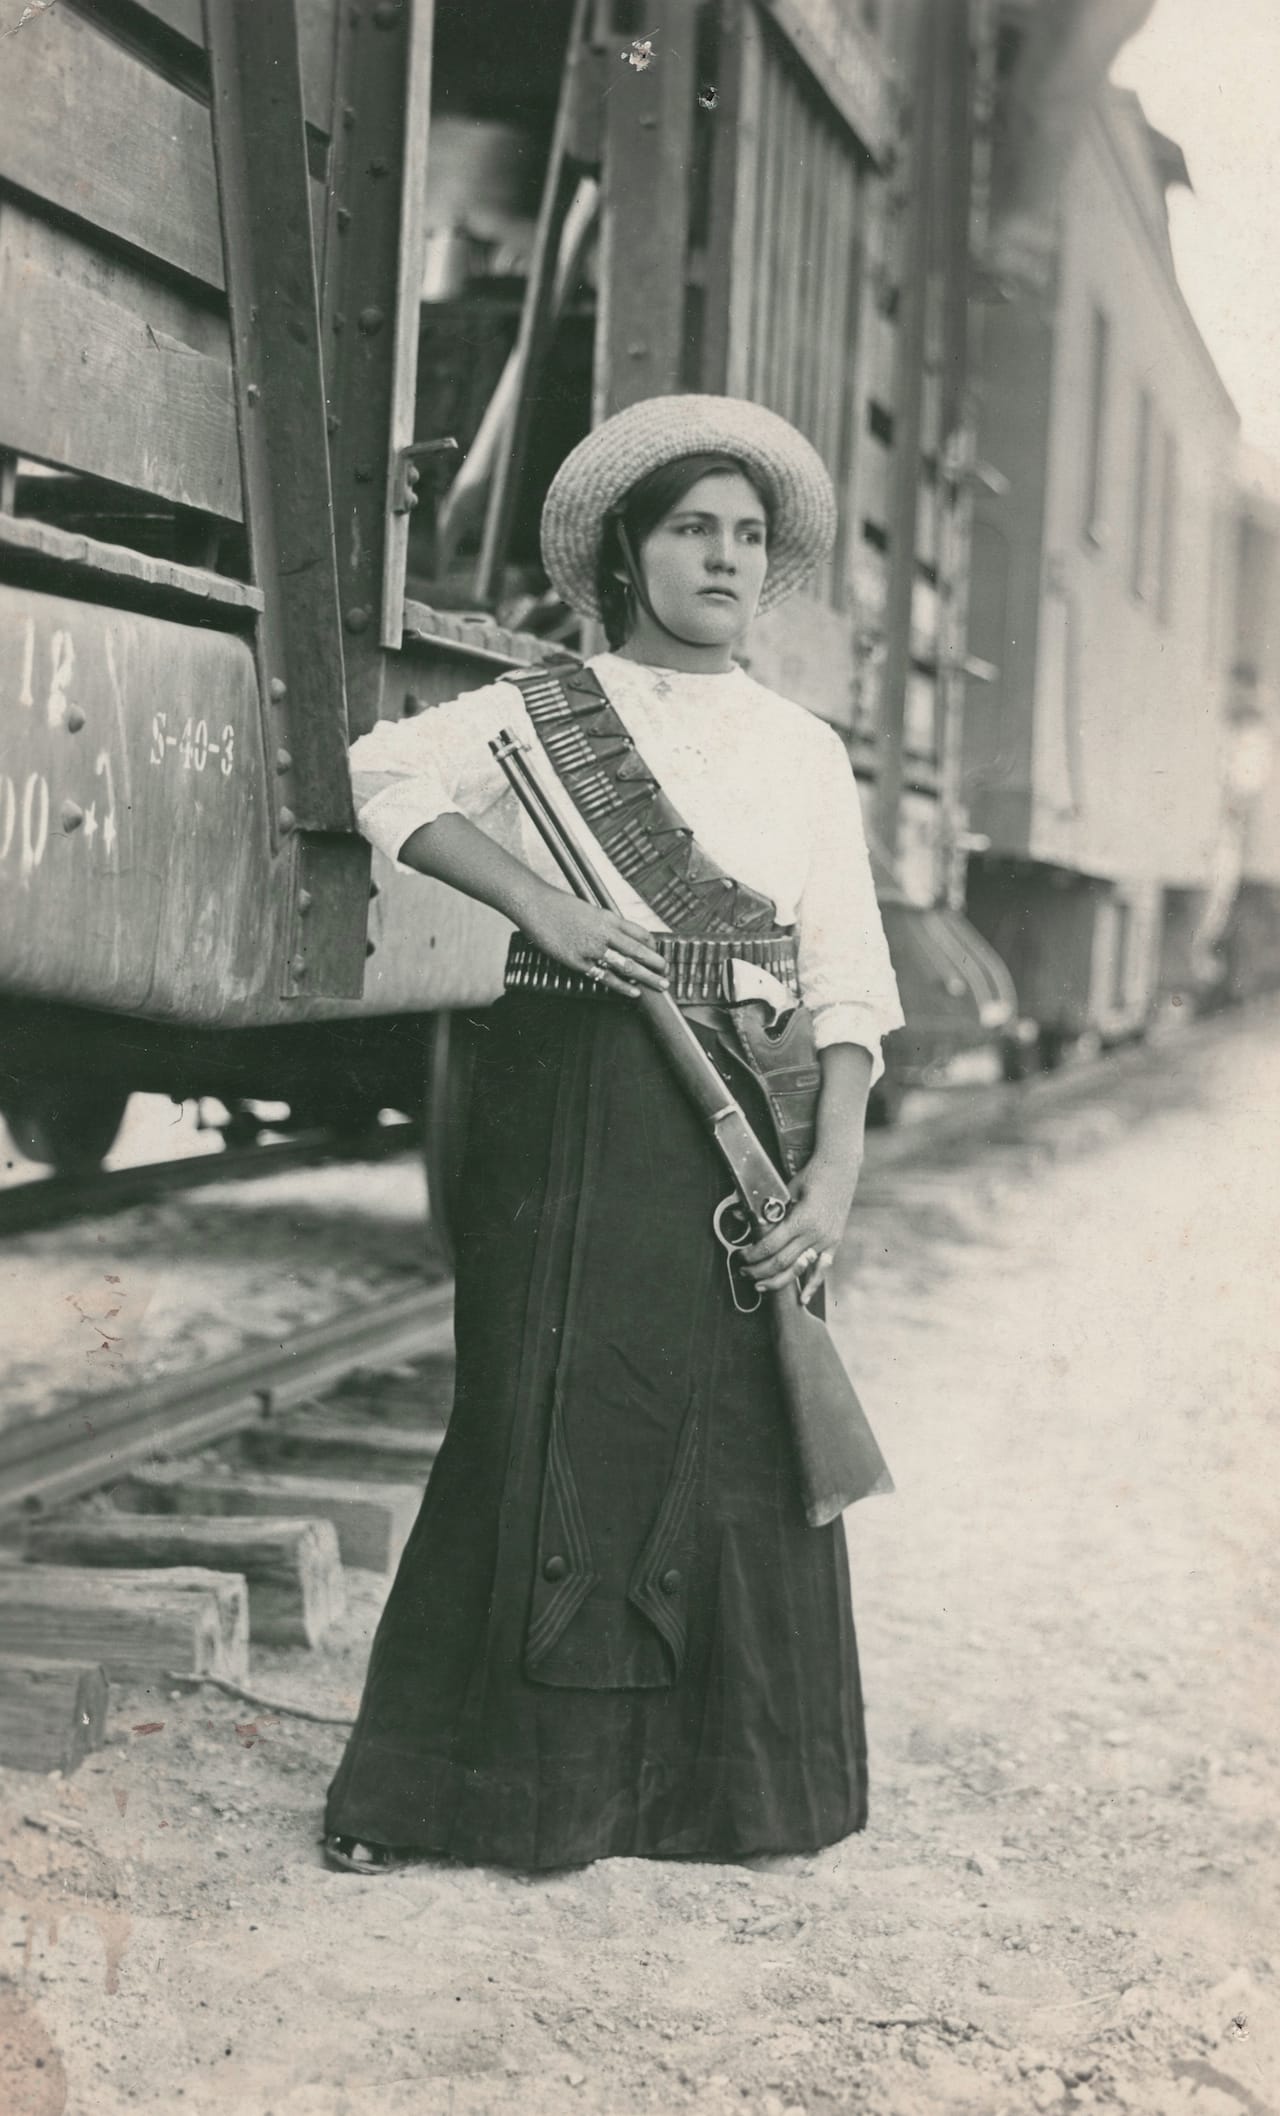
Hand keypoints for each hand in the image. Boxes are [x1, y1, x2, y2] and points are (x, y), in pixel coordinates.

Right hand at [523, 889, 668, 996]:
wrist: (535, 904)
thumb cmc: (559, 906)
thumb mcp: (588, 909)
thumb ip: (603, 923)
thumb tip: (614, 934)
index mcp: (608, 917)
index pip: (639, 933)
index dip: (652, 946)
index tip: (659, 954)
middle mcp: (604, 932)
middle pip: (638, 950)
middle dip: (656, 963)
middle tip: (667, 974)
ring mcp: (591, 947)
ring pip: (627, 964)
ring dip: (646, 977)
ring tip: (659, 985)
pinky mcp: (577, 961)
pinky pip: (604, 976)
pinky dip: (622, 985)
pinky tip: (634, 992)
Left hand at [740, 1152, 861, 1300]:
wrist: (841, 1168)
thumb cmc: (812, 1174)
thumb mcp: (787, 1188)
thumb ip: (766, 1207)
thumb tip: (738, 1216)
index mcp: (802, 1219)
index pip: (771, 1245)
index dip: (753, 1254)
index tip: (741, 1256)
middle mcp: (815, 1234)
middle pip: (782, 1262)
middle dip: (760, 1270)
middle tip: (744, 1273)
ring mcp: (827, 1240)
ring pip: (799, 1269)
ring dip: (778, 1281)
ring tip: (761, 1285)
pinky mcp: (834, 1242)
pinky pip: (822, 1268)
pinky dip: (812, 1284)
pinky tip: (803, 1298)